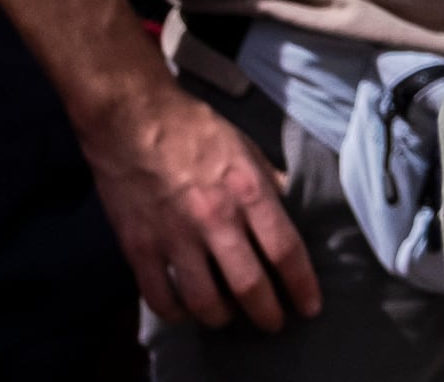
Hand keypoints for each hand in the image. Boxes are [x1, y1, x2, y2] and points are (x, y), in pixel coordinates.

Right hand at [84, 76, 314, 333]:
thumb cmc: (195, 129)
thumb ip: (268, 181)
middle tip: (274, 323)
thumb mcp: (247, 147)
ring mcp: (175, 238)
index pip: (285, 251)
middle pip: (250, 284)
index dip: (301, 285)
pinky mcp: (139, 247)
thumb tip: (286, 203)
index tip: (309, 306)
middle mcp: (217, 221)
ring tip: (230, 317)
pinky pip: (160, 296)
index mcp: (250, 193)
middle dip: (267, 313)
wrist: (133, 120)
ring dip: (222, 317)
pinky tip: (186, 310)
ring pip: (205, 300)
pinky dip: (176, 312)